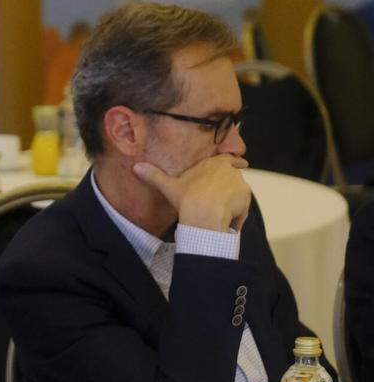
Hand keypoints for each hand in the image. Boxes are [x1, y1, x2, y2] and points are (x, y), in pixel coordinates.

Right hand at [133, 153, 250, 230]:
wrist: (204, 213)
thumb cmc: (187, 197)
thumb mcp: (168, 186)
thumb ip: (154, 175)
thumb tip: (136, 167)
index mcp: (215, 162)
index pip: (229, 158)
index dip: (232, 163)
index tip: (237, 165)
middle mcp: (231, 169)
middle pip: (235, 176)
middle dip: (229, 186)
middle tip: (219, 198)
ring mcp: (240, 183)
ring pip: (238, 193)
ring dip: (232, 202)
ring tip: (219, 214)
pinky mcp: (246, 198)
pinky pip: (242, 208)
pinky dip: (236, 215)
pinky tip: (225, 222)